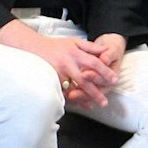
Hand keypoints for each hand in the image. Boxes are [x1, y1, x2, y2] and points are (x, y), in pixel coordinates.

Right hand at [0, 18, 119, 107]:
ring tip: (91, 106)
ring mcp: (57, 73)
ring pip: (72, 88)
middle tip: (104, 102)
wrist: (33, 47)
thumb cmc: (56, 46)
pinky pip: (61, 91)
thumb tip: (106, 50)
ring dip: (82, 98)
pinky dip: (69, 99)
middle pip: (84, 79)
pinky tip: (77, 104)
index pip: (94, 63)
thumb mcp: (74, 42)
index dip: (105, 72)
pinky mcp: (50, 79)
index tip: (114, 80)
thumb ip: (91, 47)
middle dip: (95, 92)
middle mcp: (67, 63)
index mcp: (75, 53)